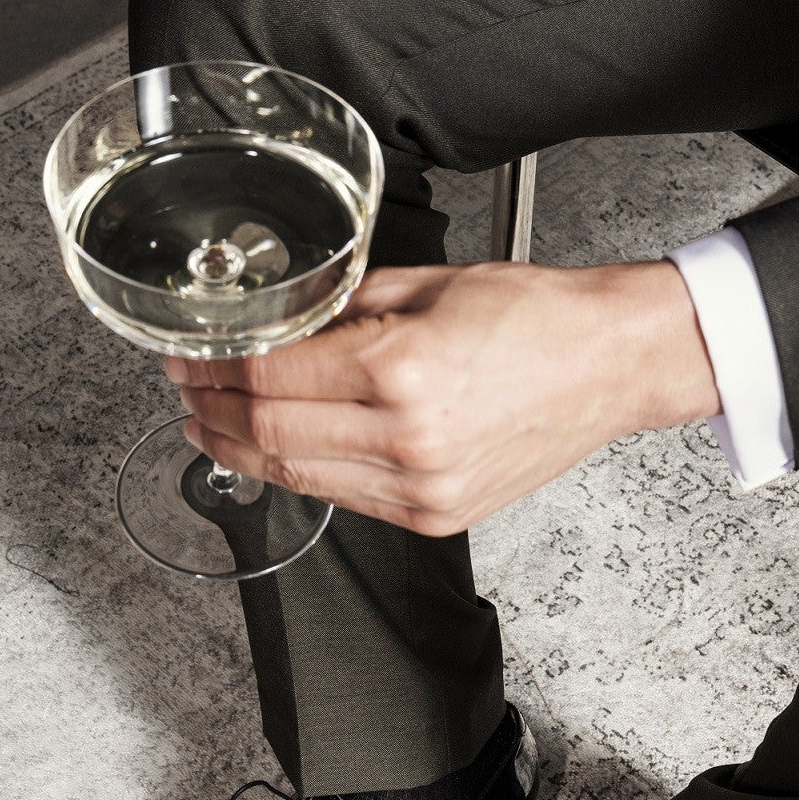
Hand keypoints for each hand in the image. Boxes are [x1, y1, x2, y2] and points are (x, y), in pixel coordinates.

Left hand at [165, 260, 718, 535]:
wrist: (611, 365)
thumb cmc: (539, 317)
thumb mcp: (429, 284)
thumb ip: (346, 306)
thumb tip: (284, 320)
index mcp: (402, 370)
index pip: (272, 378)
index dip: (216, 369)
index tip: (190, 356)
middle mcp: (409, 439)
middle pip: (272, 435)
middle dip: (213, 413)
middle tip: (186, 390)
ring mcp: (423, 488)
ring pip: (300, 476)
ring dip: (243, 452)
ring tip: (212, 427)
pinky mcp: (435, 515)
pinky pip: (345, 498)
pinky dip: (300, 474)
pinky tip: (277, 452)